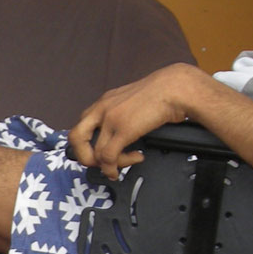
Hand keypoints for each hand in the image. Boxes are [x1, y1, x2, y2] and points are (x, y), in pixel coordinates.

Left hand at [68, 63, 210, 179]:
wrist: (176, 87)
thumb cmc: (161, 94)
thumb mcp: (132, 101)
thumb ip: (121, 115)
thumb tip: (119, 136)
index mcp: (104, 102)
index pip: (81, 125)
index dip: (86, 144)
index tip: (98, 153)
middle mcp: (102, 109)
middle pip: (76, 138)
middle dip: (85, 156)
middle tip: (100, 165)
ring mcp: (111, 119)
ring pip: (96, 153)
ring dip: (111, 165)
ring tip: (126, 162)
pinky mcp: (123, 129)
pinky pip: (109, 157)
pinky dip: (118, 165)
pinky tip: (135, 158)